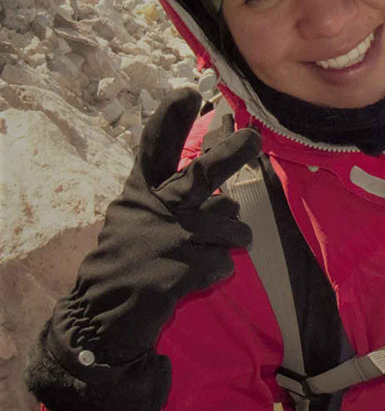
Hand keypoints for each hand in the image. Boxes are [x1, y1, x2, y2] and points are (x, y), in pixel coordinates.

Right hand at [28, 88, 259, 410]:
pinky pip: (223, 263)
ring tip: (209, 249)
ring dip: (232, 239)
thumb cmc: (132, 263)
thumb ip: (177, 201)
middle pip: (203, 173)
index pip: (154, 149)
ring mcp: (166, 238)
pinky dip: (216, 271)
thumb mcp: (142, 222)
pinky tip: (190, 279)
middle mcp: (152, 209)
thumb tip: (231, 193)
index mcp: (139, 194)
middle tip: (253, 137)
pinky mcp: (178, 268)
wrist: (104, 317)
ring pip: (231, 225)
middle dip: (232, 153)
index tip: (187, 93)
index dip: (170, 121)